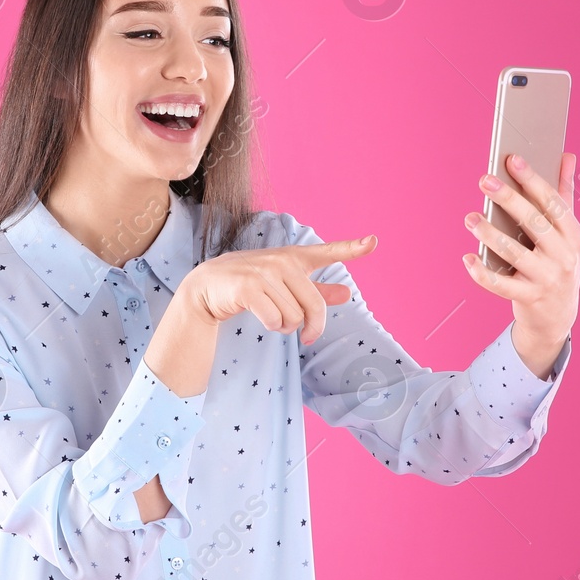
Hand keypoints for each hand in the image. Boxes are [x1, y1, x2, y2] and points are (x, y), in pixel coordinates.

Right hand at [178, 236, 378, 344]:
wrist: (206, 288)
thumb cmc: (249, 286)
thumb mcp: (284, 285)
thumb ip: (316, 290)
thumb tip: (347, 294)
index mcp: (294, 258)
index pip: (327, 252)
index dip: (352, 247)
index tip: (373, 241)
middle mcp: (282, 261)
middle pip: (315, 306)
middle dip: (312, 327)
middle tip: (309, 338)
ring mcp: (264, 272)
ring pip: (294, 317)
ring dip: (285, 327)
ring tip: (271, 317)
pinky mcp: (249, 287)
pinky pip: (275, 319)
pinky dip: (271, 326)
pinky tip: (262, 319)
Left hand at [463, 152, 579, 366]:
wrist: (558, 315)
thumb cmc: (559, 262)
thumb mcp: (567, 231)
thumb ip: (564, 193)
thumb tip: (566, 155)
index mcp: (574, 235)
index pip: (553, 202)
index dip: (533, 180)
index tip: (512, 159)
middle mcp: (564, 256)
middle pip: (533, 223)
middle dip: (509, 199)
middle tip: (485, 180)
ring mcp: (546, 279)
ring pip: (514, 253)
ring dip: (489, 234)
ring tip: (470, 218)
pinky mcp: (528, 298)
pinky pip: (500, 284)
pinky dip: (481, 272)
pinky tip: (467, 258)